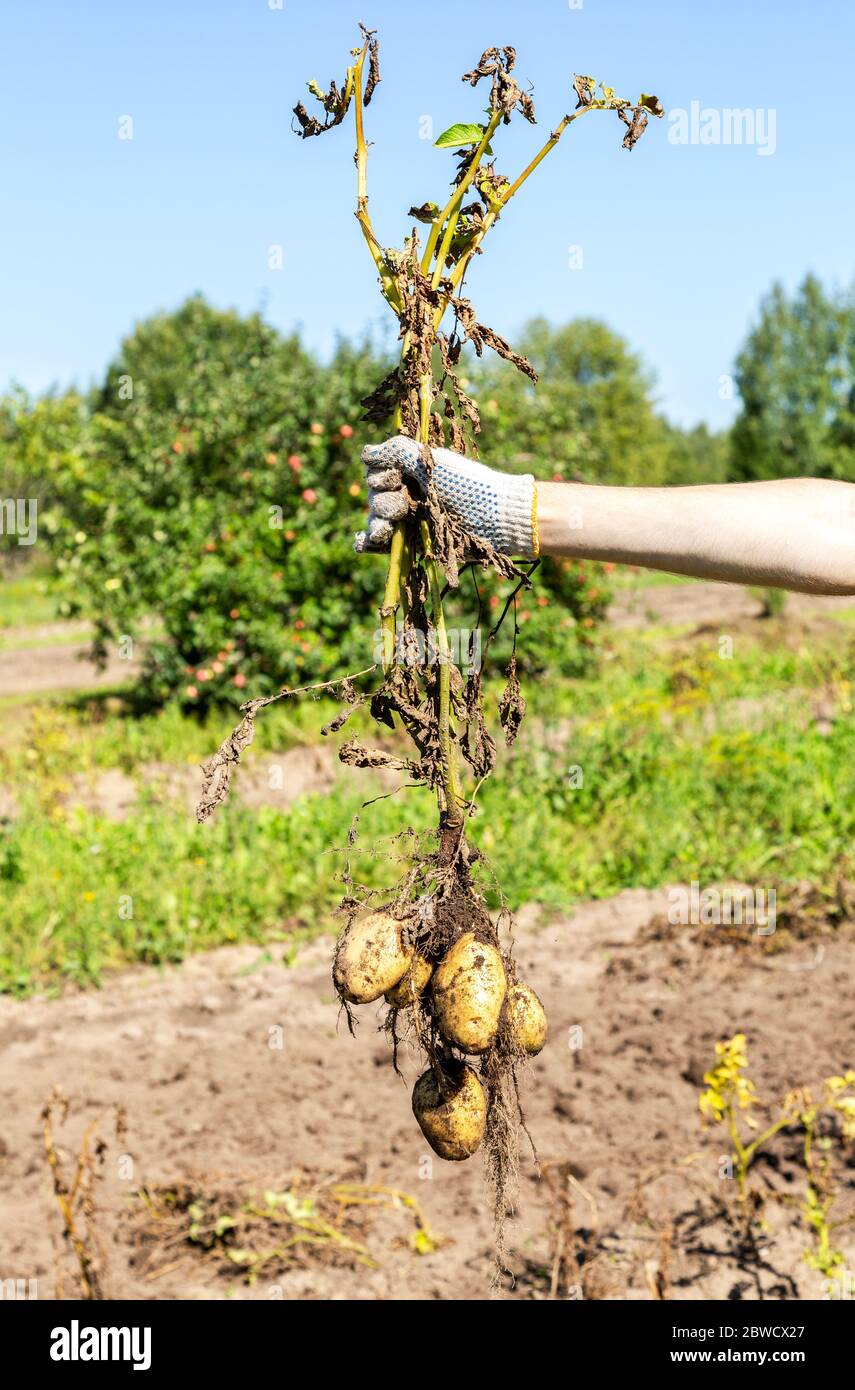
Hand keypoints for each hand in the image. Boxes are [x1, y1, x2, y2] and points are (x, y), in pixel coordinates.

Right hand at [353, 434, 537, 556]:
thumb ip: (397, 451)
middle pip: (374, 494)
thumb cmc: (466, 486)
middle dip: (384, 499)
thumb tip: (365, 453)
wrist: (492, 519)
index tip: (397, 476)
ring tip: (392, 524)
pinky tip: (366, 541)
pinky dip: (367, 542)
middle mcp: (408, 493)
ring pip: (375, 518)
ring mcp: (409, 519)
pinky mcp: (411, 543)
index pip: (376, 469)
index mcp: (412, 470)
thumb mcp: (432, 461)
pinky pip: (378, 544)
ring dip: (378, 519)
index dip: (380, 473)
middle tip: (404, 503)